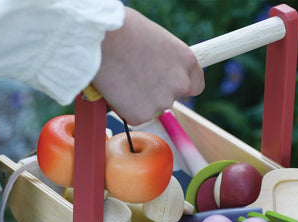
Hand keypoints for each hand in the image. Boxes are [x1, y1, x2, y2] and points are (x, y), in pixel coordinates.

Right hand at [91, 8, 203, 124]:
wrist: (102, 41)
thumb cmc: (123, 30)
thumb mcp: (155, 39)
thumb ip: (163, 58)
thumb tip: (156, 67)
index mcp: (187, 61)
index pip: (195, 85)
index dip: (180, 85)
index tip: (168, 84)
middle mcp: (180, 83)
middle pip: (170, 97)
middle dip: (155, 92)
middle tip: (134, 79)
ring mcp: (162, 102)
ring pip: (151, 107)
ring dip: (139, 100)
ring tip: (121, 78)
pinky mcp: (142, 115)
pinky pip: (133, 115)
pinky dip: (124, 108)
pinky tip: (115, 90)